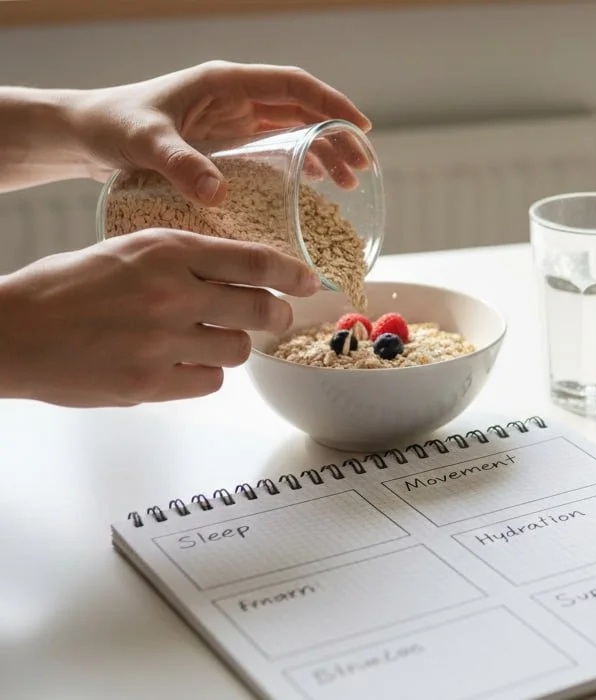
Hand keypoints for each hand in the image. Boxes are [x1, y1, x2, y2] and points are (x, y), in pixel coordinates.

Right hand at [0, 230, 319, 407]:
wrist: (11, 331)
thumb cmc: (65, 288)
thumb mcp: (126, 251)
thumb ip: (182, 261)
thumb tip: (240, 275)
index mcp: (165, 250)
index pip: (253, 259)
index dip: (291, 273)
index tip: (310, 281)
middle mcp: (171, 292)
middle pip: (260, 308)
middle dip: (276, 315)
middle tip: (276, 316)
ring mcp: (163, 340)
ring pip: (238, 349)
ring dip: (230, 345)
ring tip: (203, 339)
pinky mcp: (151, 382)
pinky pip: (210, 382)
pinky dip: (203, 374)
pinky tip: (180, 363)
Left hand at [67, 60, 371, 203]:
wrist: (85, 134)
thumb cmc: (112, 125)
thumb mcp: (145, 142)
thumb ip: (179, 164)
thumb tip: (217, 193)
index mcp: (226, 83)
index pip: (293, 86)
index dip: (331, 104)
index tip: (361, 127)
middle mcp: (236, 97)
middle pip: (304, 109)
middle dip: (338, 135)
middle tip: (362, 167)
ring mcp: (234, 119)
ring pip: (295, 129)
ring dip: (325, 150)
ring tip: (349, 182)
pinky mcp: (228, 141)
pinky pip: (277, 146)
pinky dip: (302, 162)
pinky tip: (317, 185)